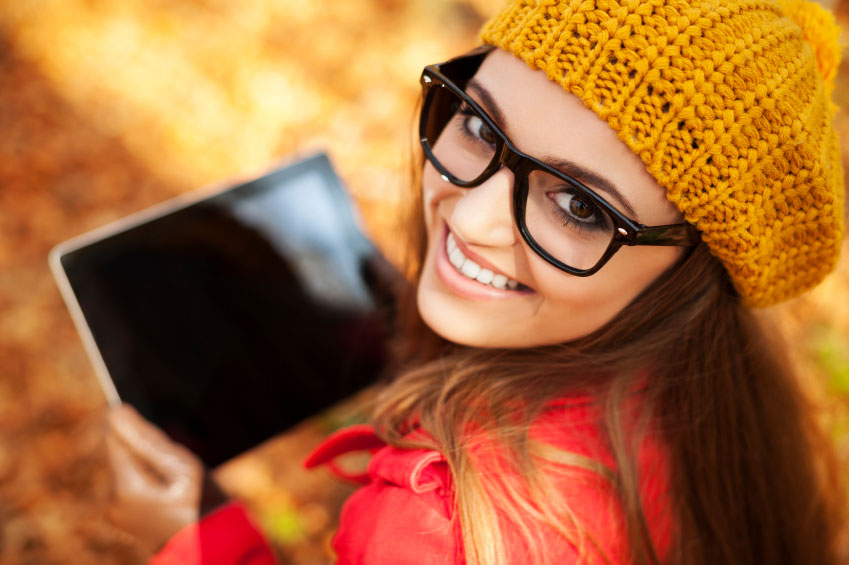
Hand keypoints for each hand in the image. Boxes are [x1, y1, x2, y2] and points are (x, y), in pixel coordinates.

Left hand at [105, 404, 203, 553]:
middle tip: (180, 453)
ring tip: (179, 472)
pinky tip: (172, 485)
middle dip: (147, 446)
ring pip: (128, 469)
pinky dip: (150, 478)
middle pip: (121, 454)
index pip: (114, 439)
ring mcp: (117, 513)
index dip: (131, 423)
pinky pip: (132, 486)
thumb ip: (147, 440)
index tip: (158, 423)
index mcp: (125, 488)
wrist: (209, 545)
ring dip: (149, 462)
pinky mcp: (125, 518)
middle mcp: (113, 501)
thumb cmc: (202, 504)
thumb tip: (115, 412)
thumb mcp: (182, 467)